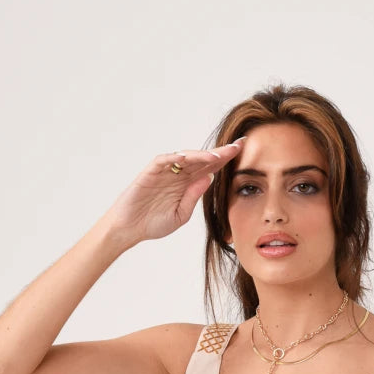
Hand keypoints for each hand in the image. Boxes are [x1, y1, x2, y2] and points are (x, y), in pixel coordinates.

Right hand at [102, 138, 245, 246]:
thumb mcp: (181, 214)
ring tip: (217, 155)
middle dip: (220, 152)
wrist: (129, 229)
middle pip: (202, 159)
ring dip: (201, 155)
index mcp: (188, 184)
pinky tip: (185, 157)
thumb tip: (210, 178)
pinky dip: (173, 158)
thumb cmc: (153, 223)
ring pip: (185, 157)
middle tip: (239, 145)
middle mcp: (178, 174)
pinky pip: (163, 161)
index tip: (243, 152)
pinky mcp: (149, 172)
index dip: (226, 160)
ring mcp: (164, 171)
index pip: (210, 168)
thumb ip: (194, 196)